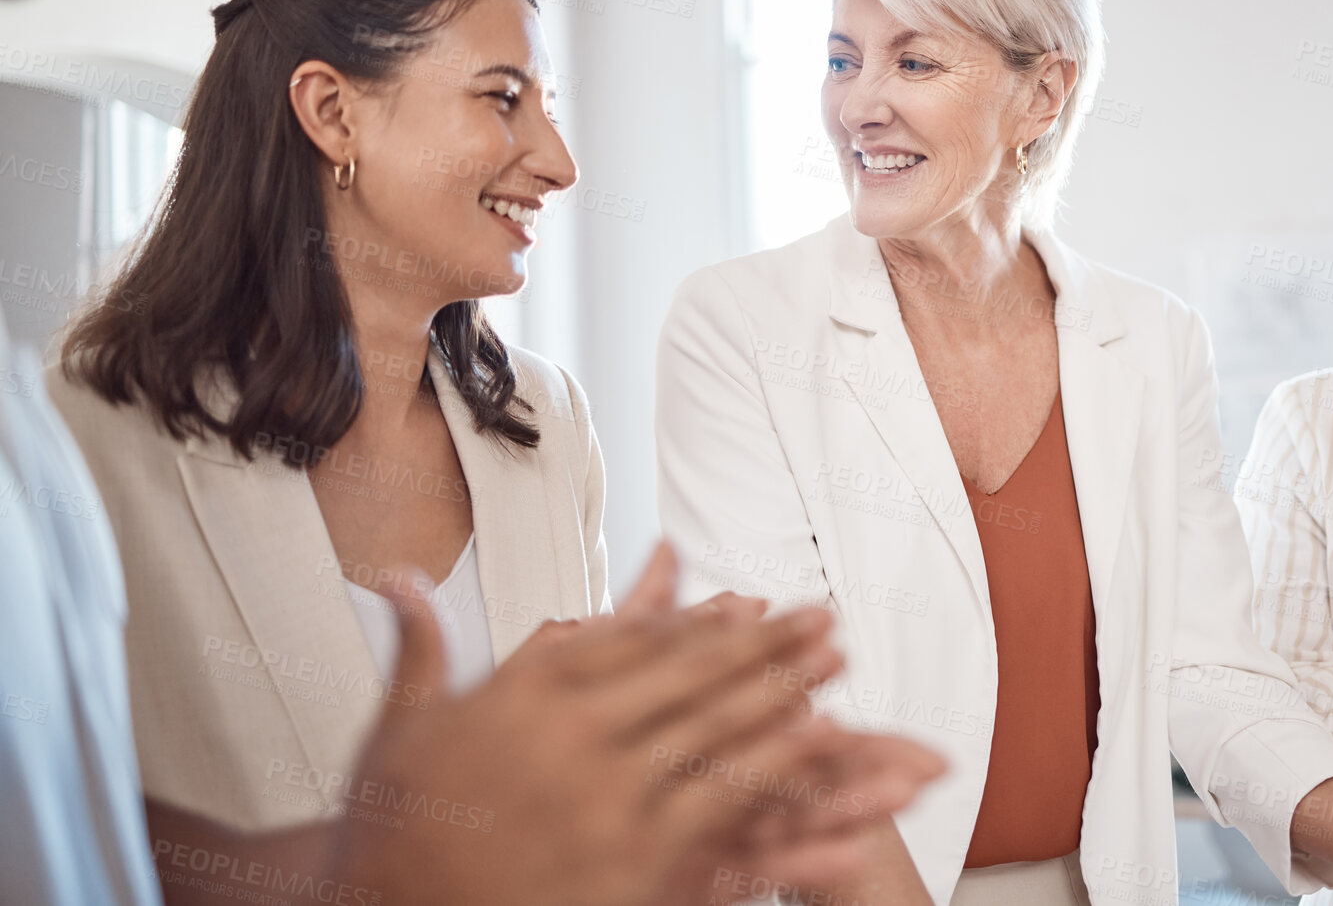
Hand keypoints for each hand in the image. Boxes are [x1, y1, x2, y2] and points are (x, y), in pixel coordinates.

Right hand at [329, 544, 943, 905]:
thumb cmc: (390, 841)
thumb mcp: (396, 733)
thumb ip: (419, 648)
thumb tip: (402, 579)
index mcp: (521, 695)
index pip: (627, 641)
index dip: (696, 619)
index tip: (746, 602)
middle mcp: (569, 737)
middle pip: (688, 674)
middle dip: (764, 643)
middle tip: (821, 617)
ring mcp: (605, 799)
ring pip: (714, 728)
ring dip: (784, 690)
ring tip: (834, 665)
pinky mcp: (631, 861)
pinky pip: (720, 805)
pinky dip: (774, 768)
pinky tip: (818, 744)